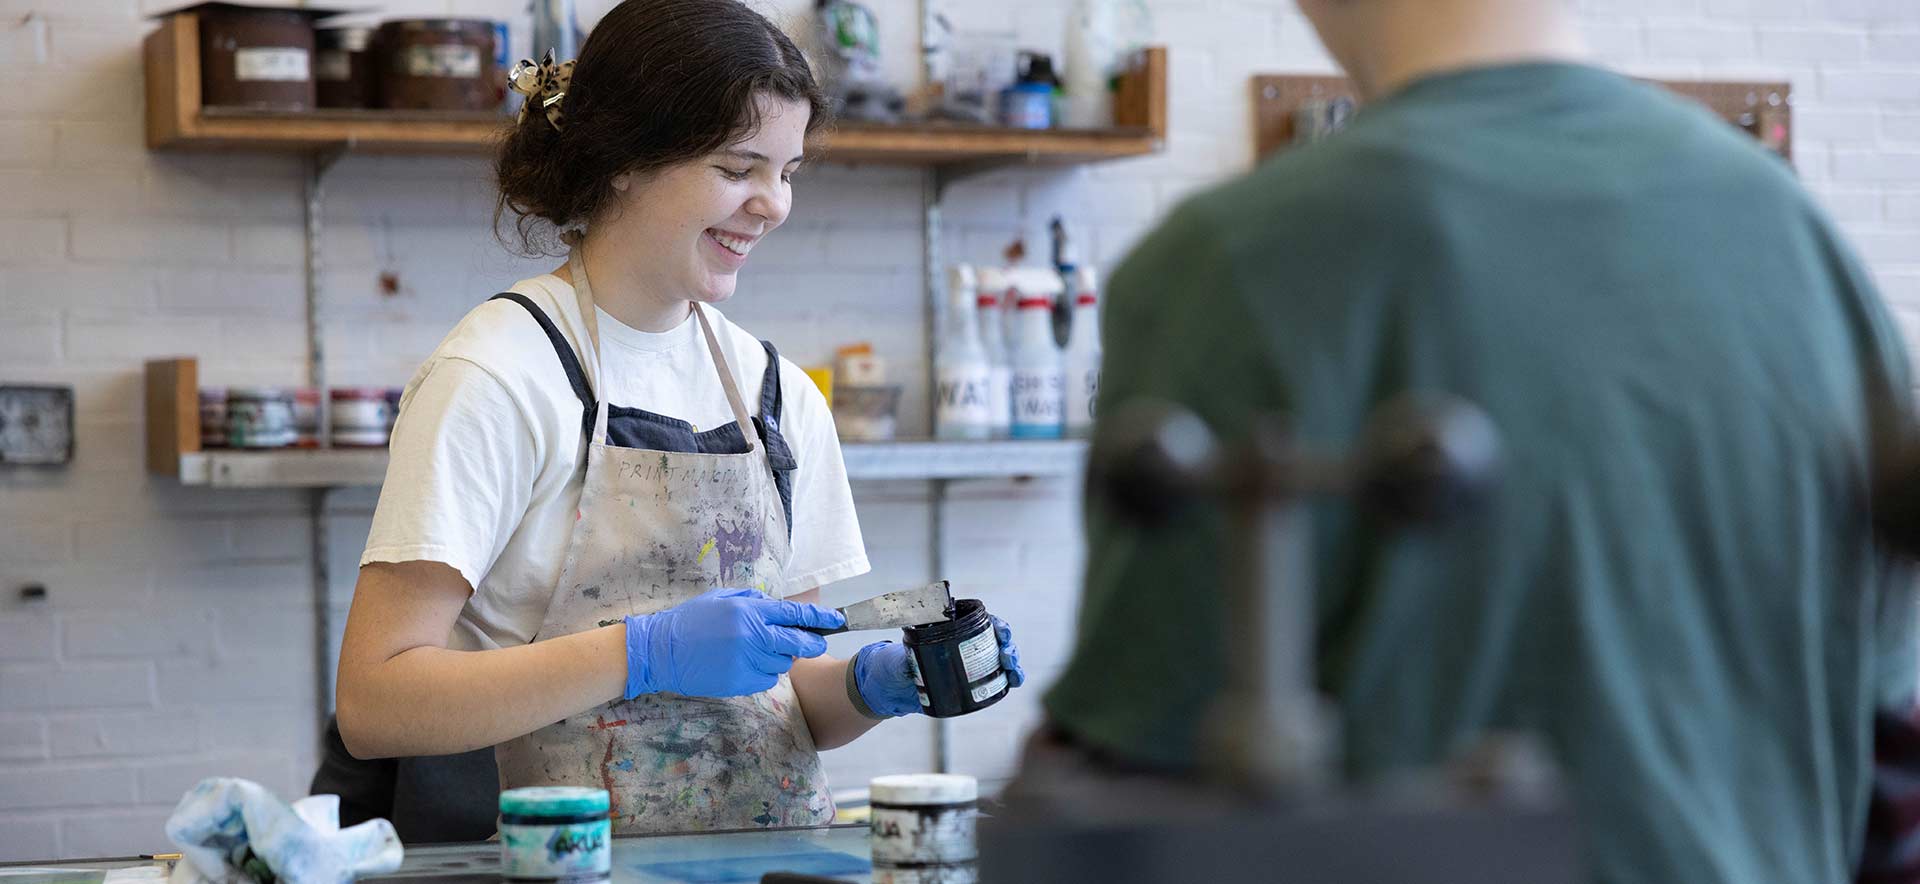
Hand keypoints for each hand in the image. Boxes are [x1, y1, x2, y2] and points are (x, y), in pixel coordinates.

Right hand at [623, 588, 844, 698]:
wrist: (660, 651)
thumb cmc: (690, 621)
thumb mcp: (721, 599)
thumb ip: (753, 600)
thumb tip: (780, 607)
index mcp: (749, 611)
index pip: (795, 615)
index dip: (820, 619)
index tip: (837, 621)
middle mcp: (752, 636)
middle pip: (798, 644)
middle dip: (811, 644)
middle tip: (813, 644)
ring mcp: (747, 662)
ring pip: (782, 664)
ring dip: (778, 658)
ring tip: (756, 652)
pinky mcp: (740, 683)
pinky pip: (766, 680)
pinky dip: (762, 674)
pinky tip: (743, 666)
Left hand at [852, 615, 1026, 717]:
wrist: (890, 687)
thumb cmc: (893, 662)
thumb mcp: (898, 656)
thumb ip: (905, 657)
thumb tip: (911, 661)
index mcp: (953, 630)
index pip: (983, 623)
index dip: (997, 626)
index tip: (1001, 633)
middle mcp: (966, 644)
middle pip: (998, 641)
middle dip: (1008, 647)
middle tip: (1006, 656)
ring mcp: (972, 664)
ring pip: (1002, 660)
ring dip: (1013, 664)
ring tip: (1013, 673)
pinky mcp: (972, 684)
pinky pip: (997, 680)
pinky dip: (1009, 680)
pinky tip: (1012, 683)